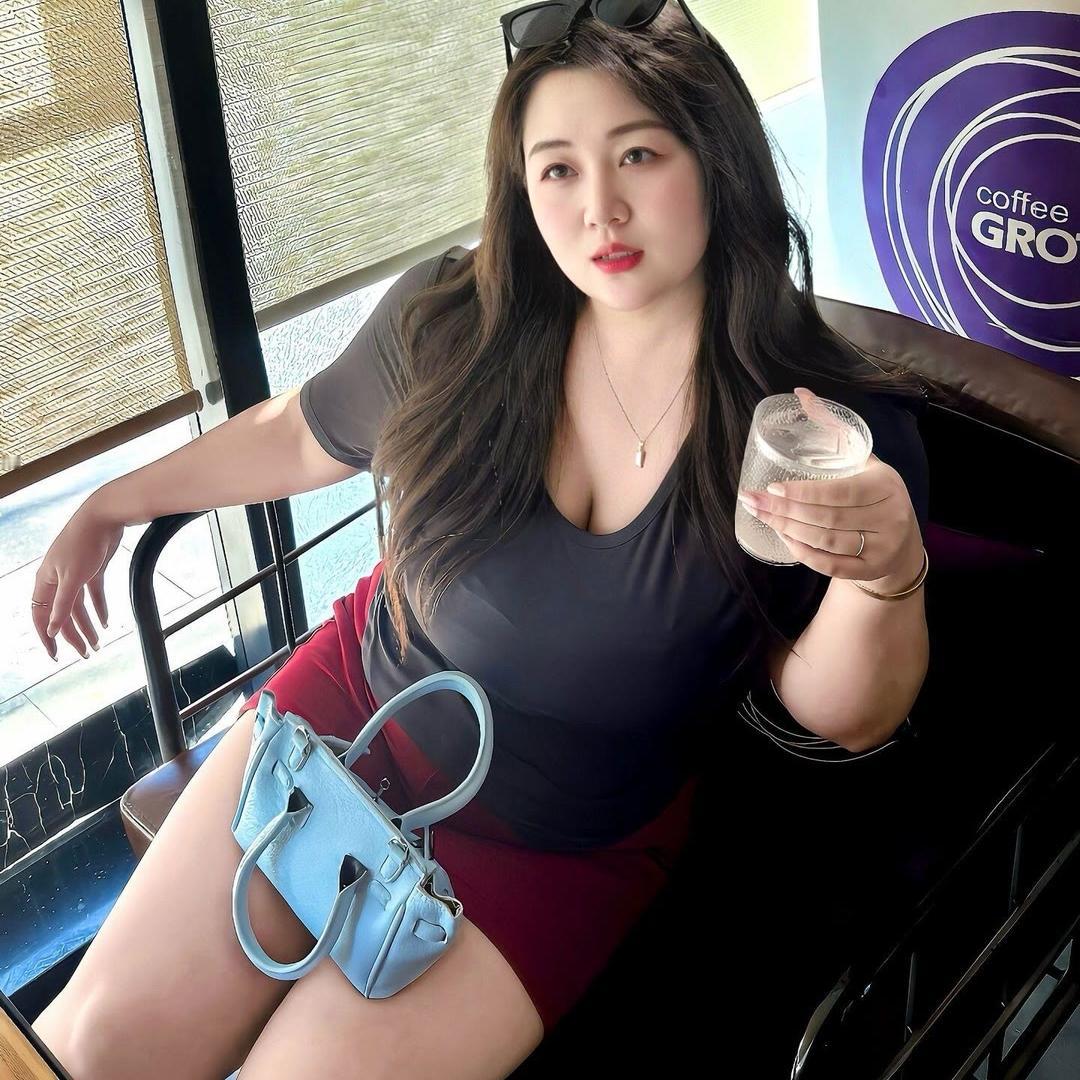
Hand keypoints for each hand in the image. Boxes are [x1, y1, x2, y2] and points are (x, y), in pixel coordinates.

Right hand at [31, 496, 123, 660]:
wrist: (104, 516)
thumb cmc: (83, 543)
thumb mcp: (72, 578)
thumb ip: (62, 605)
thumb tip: (50, 629)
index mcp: (45, 581)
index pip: (40, 615)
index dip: (46, 636)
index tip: (55, 654)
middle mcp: (57, 580)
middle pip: (62, 614)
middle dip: (72, 635)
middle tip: (85, 653)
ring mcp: (75, 574)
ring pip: (79, 607)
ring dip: (88, 625)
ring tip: (98, 643)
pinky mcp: (93, 569)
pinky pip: (94, 594)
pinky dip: (99, 608)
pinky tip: (106, 622)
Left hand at [737, 387, 922, 588]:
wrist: (901, 543)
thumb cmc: (873, 493)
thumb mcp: (862, 460)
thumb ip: (833, 429)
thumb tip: (801, 392)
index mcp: (886, 486)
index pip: (841, 492)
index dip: (805, 492)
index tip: (773, 488)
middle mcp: (890, 518)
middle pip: (828, 519)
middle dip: (785, 511)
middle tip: (754, 502)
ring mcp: (883, 548)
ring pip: (827, 543)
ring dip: (789, 530)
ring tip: (764, 517)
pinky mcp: (871, 571)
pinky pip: (831, 566)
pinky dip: (805, 554)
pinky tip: (784, 538)